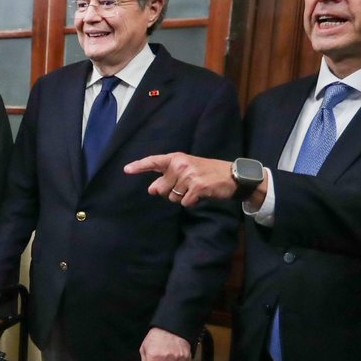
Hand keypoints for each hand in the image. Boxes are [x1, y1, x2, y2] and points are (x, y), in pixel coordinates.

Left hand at [124, 153, 253, 207]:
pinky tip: (202, 195)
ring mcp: (189, 175)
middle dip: (171, 193)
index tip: (126, 170)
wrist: (233, 176)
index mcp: (176, 158)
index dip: (139, 166)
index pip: (154, 161)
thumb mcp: (186, 170)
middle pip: (161, 188)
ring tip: (196, 189)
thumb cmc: (207, 173)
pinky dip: (192, 202)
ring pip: (173, 198)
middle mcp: (180, 165)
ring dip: (183, 198)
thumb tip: (152, 190)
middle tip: (187, 186)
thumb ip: (167, 178)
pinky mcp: (197, 186)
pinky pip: (185, 203)